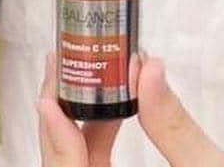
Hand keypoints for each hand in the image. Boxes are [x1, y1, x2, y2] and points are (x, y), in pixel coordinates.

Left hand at [37, 49, 223, 165]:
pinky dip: (98, 141)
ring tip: (91, 78)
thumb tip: (148, 68)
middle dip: (63, 117)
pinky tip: (115, 111)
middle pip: (66, 166)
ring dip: (80, 125)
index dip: (56, 135)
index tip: (49, 96)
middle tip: (62, 67)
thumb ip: (174, 125)